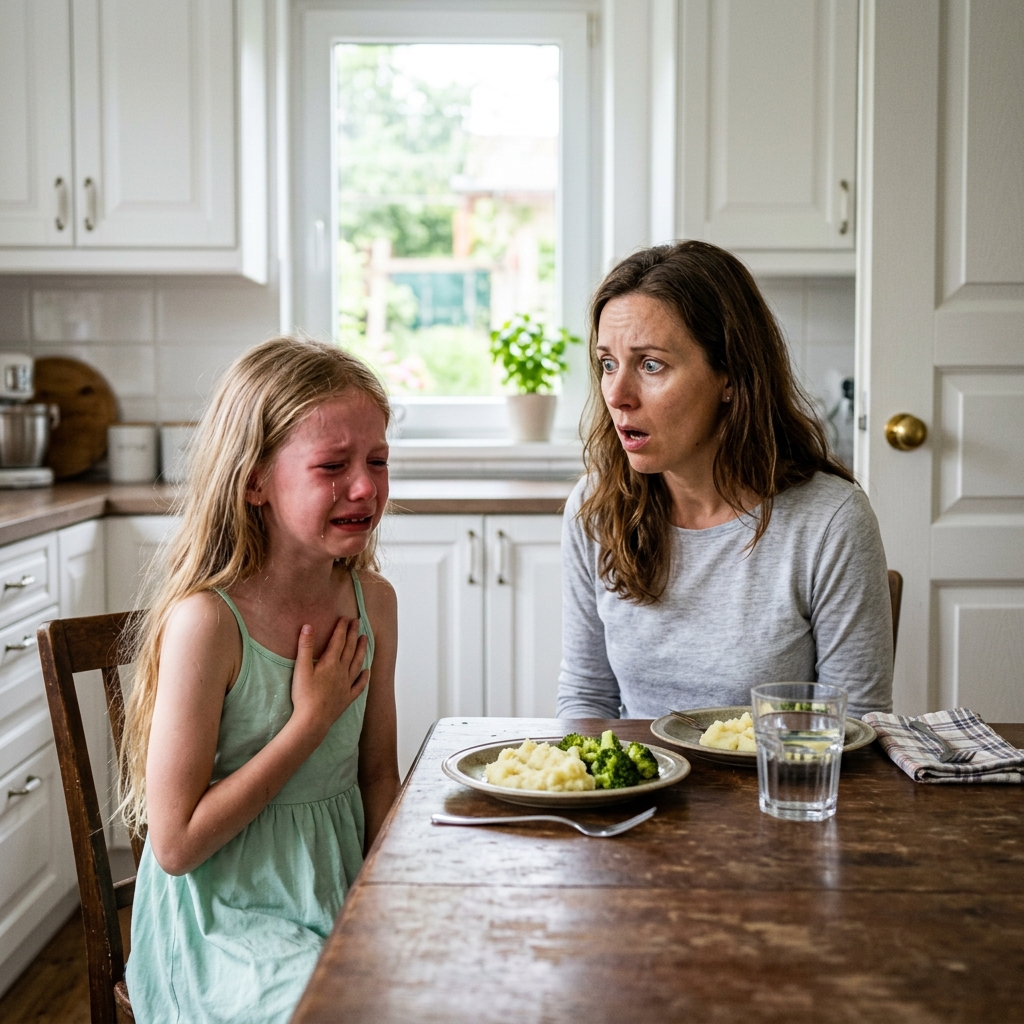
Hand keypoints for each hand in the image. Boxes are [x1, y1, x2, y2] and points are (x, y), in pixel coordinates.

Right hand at [289, 618, 368, 744]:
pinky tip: (367, 671)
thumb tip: (308, 626)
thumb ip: (305, 647)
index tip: (345, 618)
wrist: (313, 721)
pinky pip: (359, 685)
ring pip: (357, 663)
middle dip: (353, 634)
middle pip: (350, 649)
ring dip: (362, 650)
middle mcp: (342, 672)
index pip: (338, 641)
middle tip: (357, 622)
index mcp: (330, 663)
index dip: (342, 628)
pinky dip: (364, 677)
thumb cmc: (304, 695)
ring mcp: (346, 685)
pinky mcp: (347, 698)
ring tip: (365, 639)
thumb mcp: (301, 669)